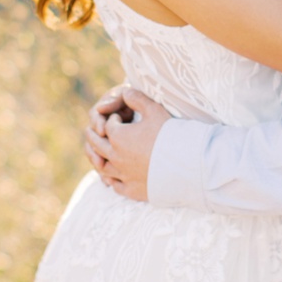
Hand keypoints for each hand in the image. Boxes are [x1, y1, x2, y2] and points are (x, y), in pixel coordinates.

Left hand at [85, 86, 167, 201]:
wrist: (187, 163)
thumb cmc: (171, 135)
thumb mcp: (155, 110)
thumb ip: (138, 99)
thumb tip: (126, 91)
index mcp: (118, 136)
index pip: (109, 125)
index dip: (113, 119)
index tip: (120, 118)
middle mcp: (116, 156)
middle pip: (97, 145)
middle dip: (95, 136)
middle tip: (95, 131)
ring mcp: (123, 175)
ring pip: (102, 167)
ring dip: (97, 159)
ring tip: (97, 155)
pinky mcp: (132, 189)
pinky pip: (116, 185)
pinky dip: (112, 180)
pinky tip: (114, 177)